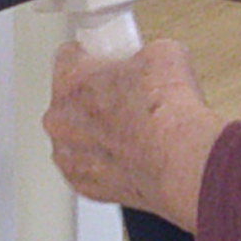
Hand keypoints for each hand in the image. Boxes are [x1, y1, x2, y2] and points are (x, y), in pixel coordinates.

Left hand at [45, 35, 221, 227]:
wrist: (179, 159)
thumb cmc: (165, 112)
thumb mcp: (162, 55)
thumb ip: (143, 57)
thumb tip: (153, 62)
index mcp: (71, 79)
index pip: (68, 56)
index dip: (91, 57)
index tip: (104, 61)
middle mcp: (60, 120)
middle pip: (69, 101)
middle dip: (94, 99)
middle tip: (127, 99)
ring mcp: (69, 156)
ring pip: (77, 139)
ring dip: (98, 135)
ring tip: (134, 132)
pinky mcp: (85, 186)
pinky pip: (90, 169)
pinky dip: (107, 165)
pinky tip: (133, 157)